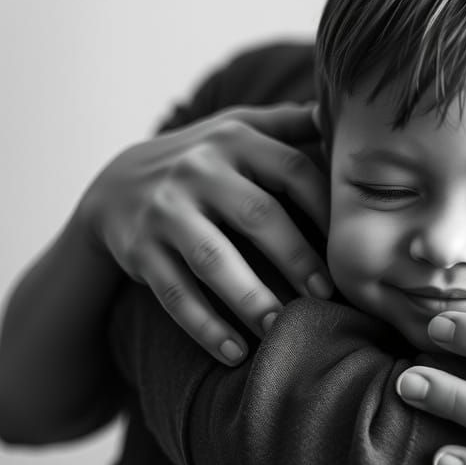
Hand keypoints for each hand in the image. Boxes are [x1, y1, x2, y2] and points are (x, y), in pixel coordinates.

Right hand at [76, 103, 332, 365]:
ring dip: (250, 298)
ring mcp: (165, 210)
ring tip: (281, 330)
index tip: (351, 248)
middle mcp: (199, 170)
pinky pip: (174, 293)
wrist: (115, 185)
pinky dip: (204, 326)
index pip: (293, 171)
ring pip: (213, 259)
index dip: (327, 210)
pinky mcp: (139, 249)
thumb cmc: (205, 162)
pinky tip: (234, 353)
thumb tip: (342, 111)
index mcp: (236, 140)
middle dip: (296, 259)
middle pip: (257, 216)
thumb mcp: (240, 130)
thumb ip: (290, 125)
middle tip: (327, 296)